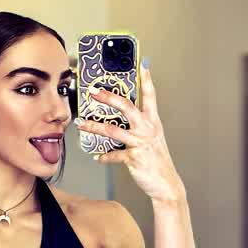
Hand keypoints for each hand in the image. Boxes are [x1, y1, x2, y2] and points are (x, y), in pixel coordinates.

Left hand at [75, 61, 186, 202]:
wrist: (166, 183)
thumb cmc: (157, 160)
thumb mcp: (153, 138)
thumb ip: (140, 125)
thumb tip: (122, 117)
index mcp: (153, 122)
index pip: (150, 96)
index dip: (146, 80)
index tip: (141, 64)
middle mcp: (147, 129)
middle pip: (127, 107)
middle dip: (109, 98)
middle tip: (94, 92)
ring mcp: (140, 143)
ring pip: (113, 131)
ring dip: (94, 127)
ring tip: (82, 124)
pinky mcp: (134, 158)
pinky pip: (114, 155)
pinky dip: (104, 157)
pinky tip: (97, 156)